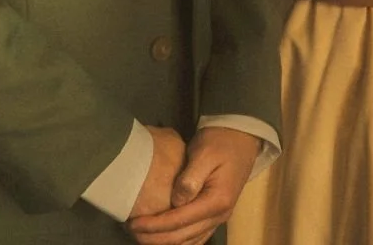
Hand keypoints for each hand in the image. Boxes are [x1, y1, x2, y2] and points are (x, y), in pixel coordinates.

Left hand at [126, 127, 259, 244]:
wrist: (240, 138)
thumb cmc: (219, 142)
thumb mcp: (203, 153)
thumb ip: (189, 179)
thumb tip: (176, 201)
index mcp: (217, 201)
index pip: (180, 221)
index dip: (155, 225)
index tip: (134, 223)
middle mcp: (219, 215)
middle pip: (183, 237)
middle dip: (155, 237)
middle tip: (131, 231)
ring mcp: (218, 218)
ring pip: (189, 241)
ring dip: (164, 242)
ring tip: (142, 235)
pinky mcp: (215, 215)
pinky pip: (196, 237)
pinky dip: (178, 241)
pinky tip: (161, 238)